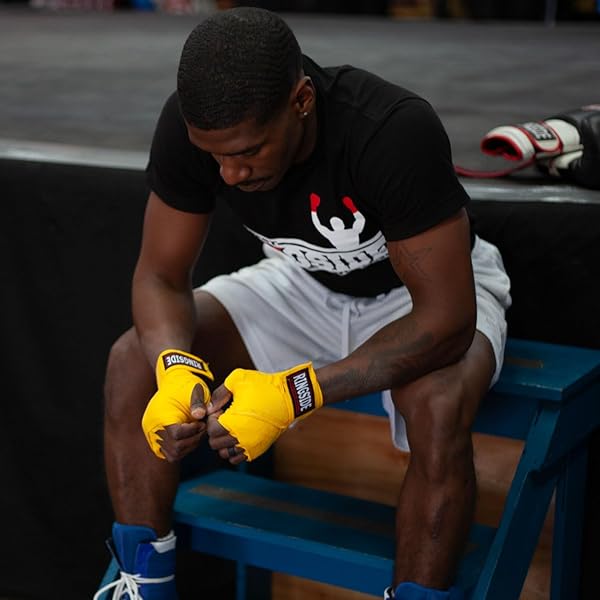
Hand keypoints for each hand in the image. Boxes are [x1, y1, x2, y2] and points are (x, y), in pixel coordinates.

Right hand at [142, 349, 213, 459]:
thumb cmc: (186, 386)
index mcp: (160, 415)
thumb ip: (198, 403)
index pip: (177, 435)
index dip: (193, 432)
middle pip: (175, 448)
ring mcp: (152, 434)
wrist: (173, 381)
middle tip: (202, 428)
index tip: (202, 423)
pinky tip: (190, 436)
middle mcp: (152, 427)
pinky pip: (169, 453)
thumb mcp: (196, 391)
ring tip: (197, 431)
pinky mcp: (155, 439)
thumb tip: (200, 415)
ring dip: (188, 446)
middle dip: (193, 440)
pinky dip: (181, 448)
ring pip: (173, 454)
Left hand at [206, 362, 322, 461]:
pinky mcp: (258, 449)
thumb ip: (219, 394)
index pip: (211, 430)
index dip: (212, 419)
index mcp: (232, 422)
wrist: (289, 397)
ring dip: (223, 442)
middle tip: (224, 418)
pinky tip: (238, 435)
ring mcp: (249, 445)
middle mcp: (240, 438)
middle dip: (215, 431)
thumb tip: (209, 408)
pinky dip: (233, 450)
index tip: (220, 410)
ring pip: (225, 454)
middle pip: (215, 444)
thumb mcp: (237, 380)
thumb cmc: (264, 386)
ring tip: (231, 427)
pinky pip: (238, 458)